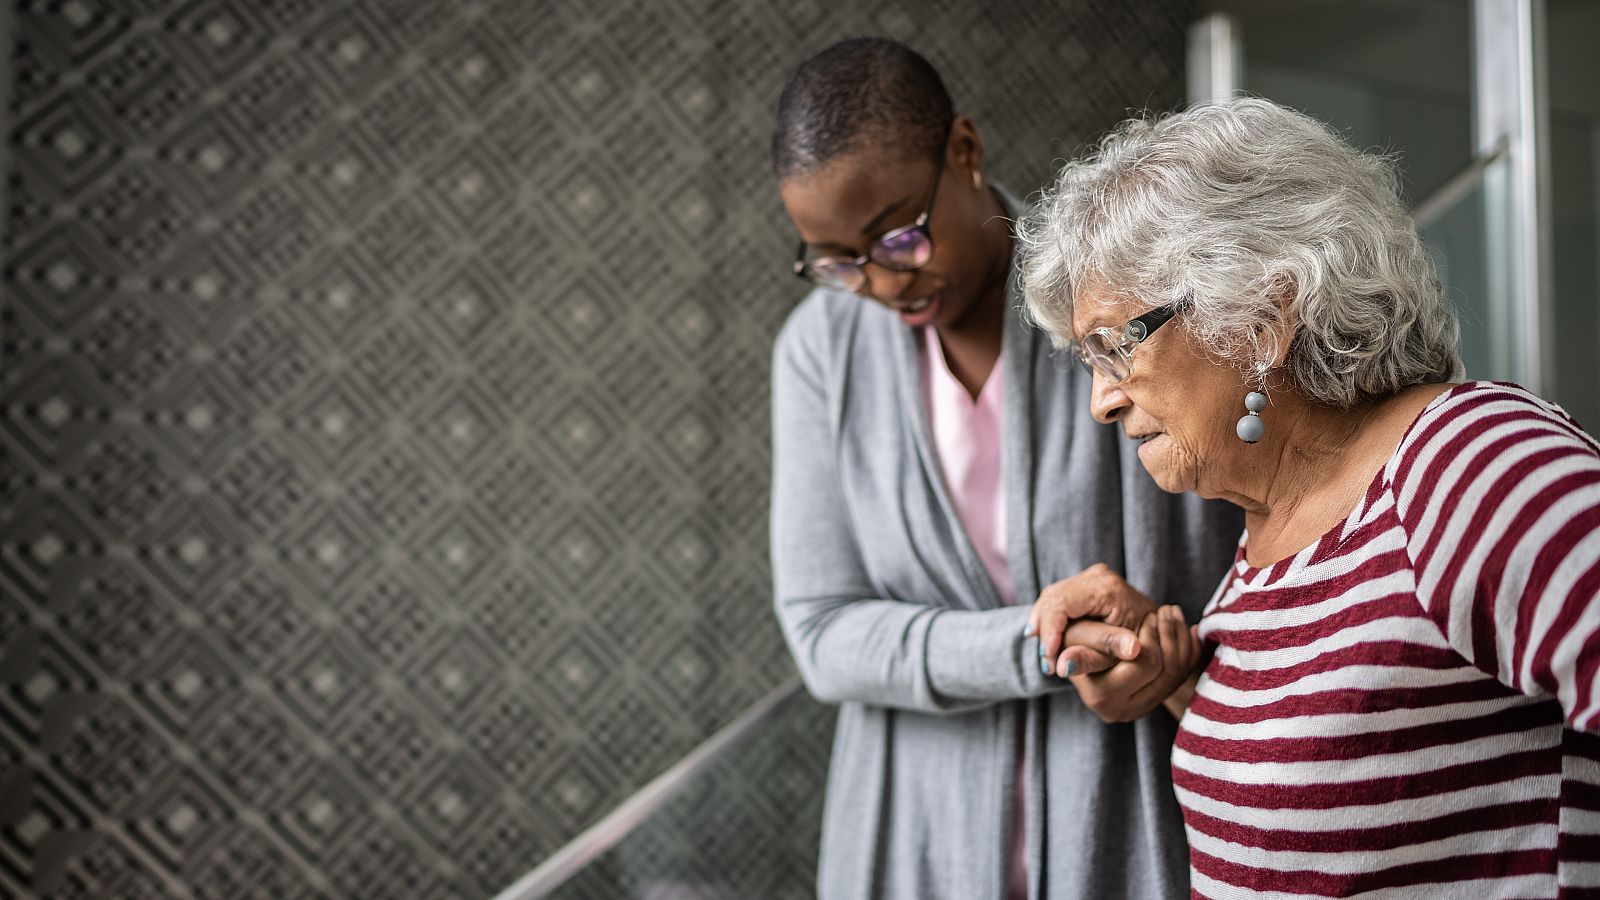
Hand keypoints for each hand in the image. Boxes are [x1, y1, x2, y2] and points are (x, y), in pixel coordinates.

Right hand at [1026, 564, 1157, 676]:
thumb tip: (1062, 668)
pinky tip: (1047, 637)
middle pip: (1053, 597)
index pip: (1061, 604)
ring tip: (1046, 653)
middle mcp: (1098, 575)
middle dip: (1044, 629)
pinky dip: (1051, 616)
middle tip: (1045, 662)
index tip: (1047, 658)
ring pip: (1053, 595)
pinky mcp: (1089, 581)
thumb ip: (1092, 658)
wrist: (1160, 626)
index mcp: (1107, 589)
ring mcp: (1093, 575)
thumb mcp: (1118, 654)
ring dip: (1044, 623)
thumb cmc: (1143, 643)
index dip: (1049, 631)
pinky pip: (1060, 595)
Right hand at [1069, 605, 1201, 722]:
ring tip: (1170, 614)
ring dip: (1179, 637)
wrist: (1078, 651)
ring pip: (1178, 671)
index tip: (1152, 616)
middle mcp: (1122, 710)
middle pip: (1165, 668)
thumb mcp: (1080, 635)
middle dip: (1166, 633)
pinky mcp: (1154, 702)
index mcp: (1101, 696)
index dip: (1151, 634)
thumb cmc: (1074, 637)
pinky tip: (1182, 630)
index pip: (1145, 662)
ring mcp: (1140, 708)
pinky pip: (1184, 675)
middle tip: (1161, 611)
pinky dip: (1187, 649)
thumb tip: (1112, 654)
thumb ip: (1099, 642)